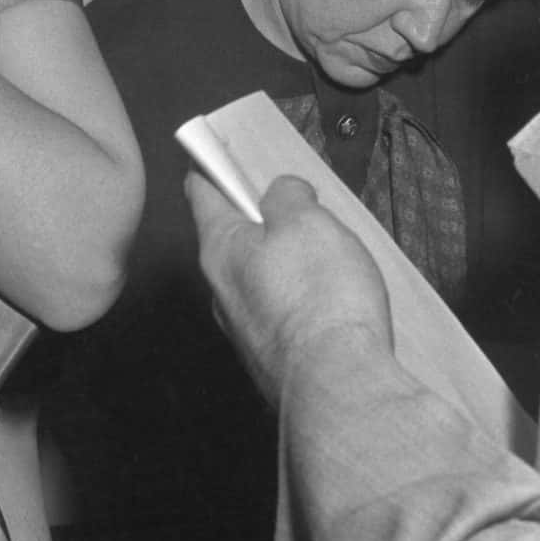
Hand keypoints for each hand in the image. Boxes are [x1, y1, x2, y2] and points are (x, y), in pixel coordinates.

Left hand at [190, 175, 391, 411]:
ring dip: (282, 264)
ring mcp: (245, 332)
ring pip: (256, 282)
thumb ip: (288, 196)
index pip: (201, 195)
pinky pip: (280, 317)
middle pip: (230, 241)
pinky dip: (299, 302)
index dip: (209, 168)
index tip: (214, 153)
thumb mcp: (306, 219)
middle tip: (291, 204)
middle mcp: (222, 293)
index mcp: (220, 249)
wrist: (338, 387)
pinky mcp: (273, 362)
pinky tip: (330, 302)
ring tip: (323, 255)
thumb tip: (281, 195)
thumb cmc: (318, 296)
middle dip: (256, 221)